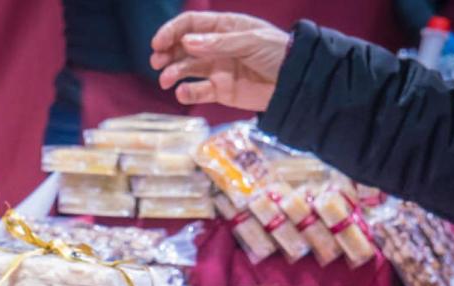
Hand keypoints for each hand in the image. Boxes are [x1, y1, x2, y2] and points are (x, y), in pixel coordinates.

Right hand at [150, 11, 289, 110]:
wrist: (296, 81)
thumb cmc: (278, 53)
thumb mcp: (251, 42)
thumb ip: (219, 43)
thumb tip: (187, 42)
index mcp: (224, 28)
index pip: (190, 25)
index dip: (171, 31)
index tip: (158, 43)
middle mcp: (216, 47)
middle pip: (182, 47)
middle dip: (166, 53)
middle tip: (157, 62)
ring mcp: (216, 69)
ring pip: (186, 69)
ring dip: (172, 73)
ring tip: (166, 80)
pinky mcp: (220, 91)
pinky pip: (198, 91)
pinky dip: (186, 93)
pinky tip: (182, 93)